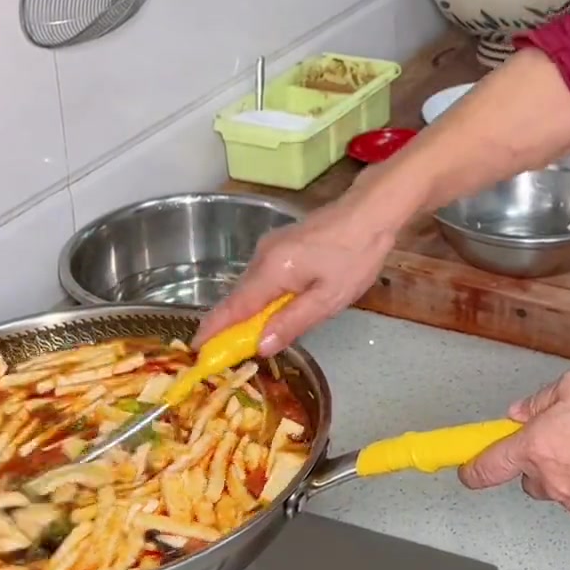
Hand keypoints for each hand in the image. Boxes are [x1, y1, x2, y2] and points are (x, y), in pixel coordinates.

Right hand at [196, 191, 397, 350]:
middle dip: (229, 327)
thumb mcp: (329, 299)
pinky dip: (259, 297)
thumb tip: (260, 347)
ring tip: (248, 340)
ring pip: (250, 287)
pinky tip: (271, 311)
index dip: (214, 331)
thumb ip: (292, 322)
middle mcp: (262, 256)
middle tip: (226, 356)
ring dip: (247, 312)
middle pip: (238, 298)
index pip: (234, 307)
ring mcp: (269, 247)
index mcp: (272, 270)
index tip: (198, 352)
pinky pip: (261, 277)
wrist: (371, 212)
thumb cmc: (355, 257)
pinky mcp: (280, 244)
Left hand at [459, 369, 569, 526]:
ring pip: (561, 490)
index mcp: (537, 447)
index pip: (487, 468)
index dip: (472, 468)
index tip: (468, 466)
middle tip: (567, 436)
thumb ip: (542, 401)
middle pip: (529, 478)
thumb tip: (523, 412)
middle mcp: (552, 481)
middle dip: (541, 460)